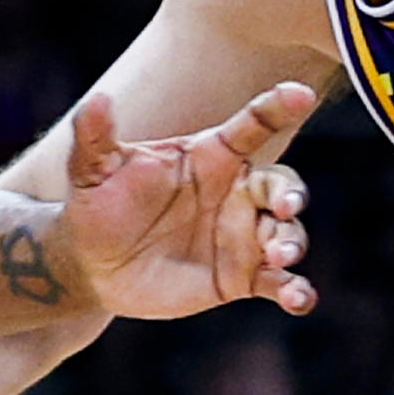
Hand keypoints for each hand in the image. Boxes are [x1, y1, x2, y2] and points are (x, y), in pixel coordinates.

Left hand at [49, 85, 319, 321]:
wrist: (93, 265)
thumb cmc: (99, 206)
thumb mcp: (92, 170)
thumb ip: (96, 135)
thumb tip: (98, 99)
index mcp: (210, 158)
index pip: (252, 125)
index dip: (278, 106)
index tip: (301, 95)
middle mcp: (236, 193)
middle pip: (281, 184)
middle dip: (291, 193)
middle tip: (284, 207)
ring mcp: (242, 236)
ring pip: (286, 233)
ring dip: (292, 242)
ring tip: (278, 256)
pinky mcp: (241, 277)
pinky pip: (278, 282)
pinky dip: (296, 291)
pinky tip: (299, 299)